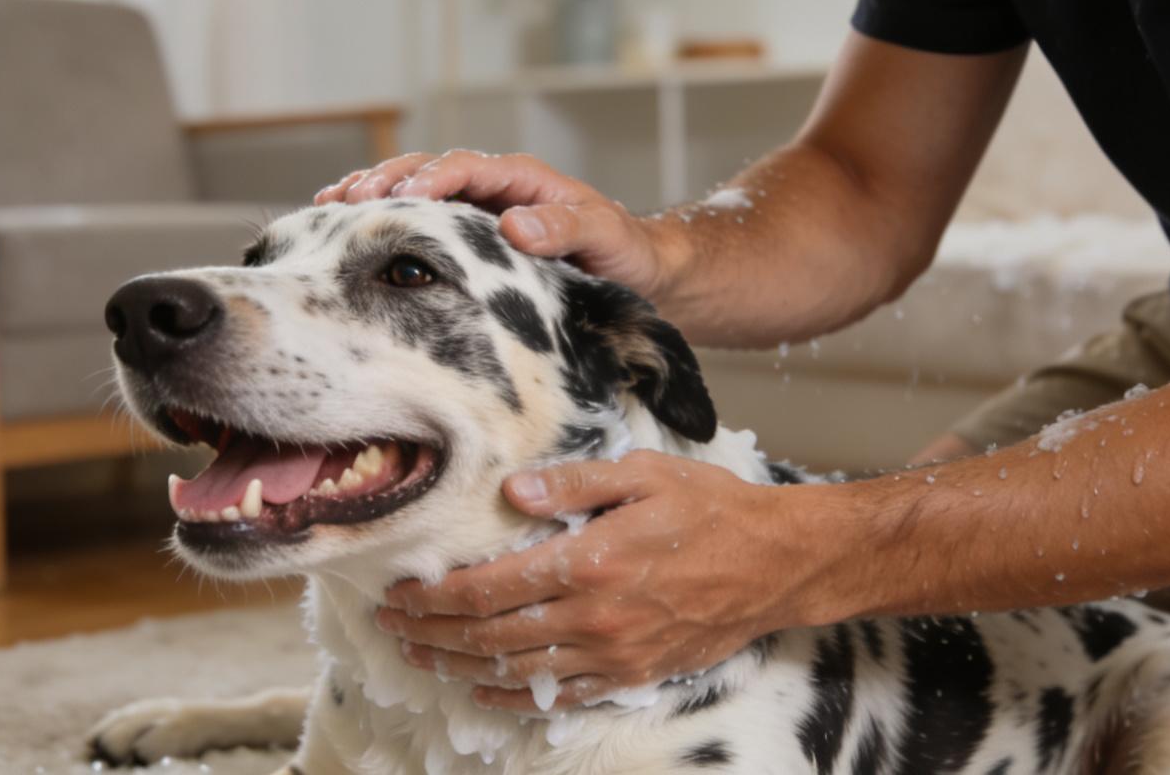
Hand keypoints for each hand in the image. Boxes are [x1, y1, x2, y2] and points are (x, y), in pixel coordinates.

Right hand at [314, 150, 671, 295]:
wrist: (630, 270)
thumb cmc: (620, 250)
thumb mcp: (603, 237)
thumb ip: (565, 230)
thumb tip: (515, 225)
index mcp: (521, 180)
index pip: (469, 168)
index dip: (435, 177)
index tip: (407, 195)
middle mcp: (490, 188)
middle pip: (428, 170)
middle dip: (388, 180)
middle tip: (352, 199)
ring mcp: (471, 210)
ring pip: (412, 190)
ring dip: (373, 194)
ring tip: (331, 205)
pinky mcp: (461, 237)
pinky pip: (416, 221)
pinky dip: (382, 221)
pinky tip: (345, 229)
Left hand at [373, 451, 812, 711]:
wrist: (777, 563)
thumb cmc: (711, 508)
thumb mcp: (643, 472)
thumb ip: (573, 483)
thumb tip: (511, 492)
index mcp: (589, 562)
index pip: (489, 588)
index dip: (436, 595)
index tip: (401, 592)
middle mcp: (595, 616)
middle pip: (491, 635)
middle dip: (433, 633)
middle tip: (392, 626)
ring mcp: (614, 653)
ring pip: (518, 671)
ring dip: (461, 666)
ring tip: (421, 655)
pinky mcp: (633, 674)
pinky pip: (561, 696)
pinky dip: (515, 697)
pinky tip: (484, 689)